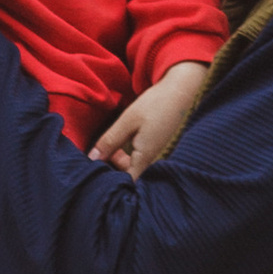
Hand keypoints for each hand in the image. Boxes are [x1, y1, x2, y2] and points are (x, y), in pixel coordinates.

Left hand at [87, 60, 212, 178]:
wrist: (180, 91)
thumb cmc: (155, 105)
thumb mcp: (127, 121)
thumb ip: (110, 141)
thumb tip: (93, 158)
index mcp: (145, 157)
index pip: (127, 182)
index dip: (113, 182)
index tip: (98, 173)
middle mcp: (152, 160)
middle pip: (130, 177)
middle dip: (114, 170)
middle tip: (101, 155)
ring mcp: (156, 154)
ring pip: (134, 167)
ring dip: (120, 161)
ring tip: (109, 147)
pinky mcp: (157, 147)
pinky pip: (140, 159)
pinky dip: (128, 155)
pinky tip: (121, 143)